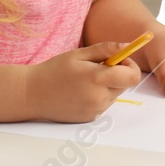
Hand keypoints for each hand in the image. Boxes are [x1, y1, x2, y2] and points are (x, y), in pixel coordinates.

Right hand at [25, 41, 143, 121]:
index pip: (133, 76)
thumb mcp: (79, 54)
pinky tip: (80, 92)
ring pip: (115, 94)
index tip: (118, 60)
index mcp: (97, 79)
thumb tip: (128, 47)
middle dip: (118, 74)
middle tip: (97, 67)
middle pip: (125, 85)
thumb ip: (106, 49)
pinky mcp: (90, 118)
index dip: (130, 65)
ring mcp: (95, 111)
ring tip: (84, 81)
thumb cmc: (54, 70)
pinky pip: (104, 104)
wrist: (32, 95)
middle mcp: (99, 98)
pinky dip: (99, 96)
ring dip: (107, 85)